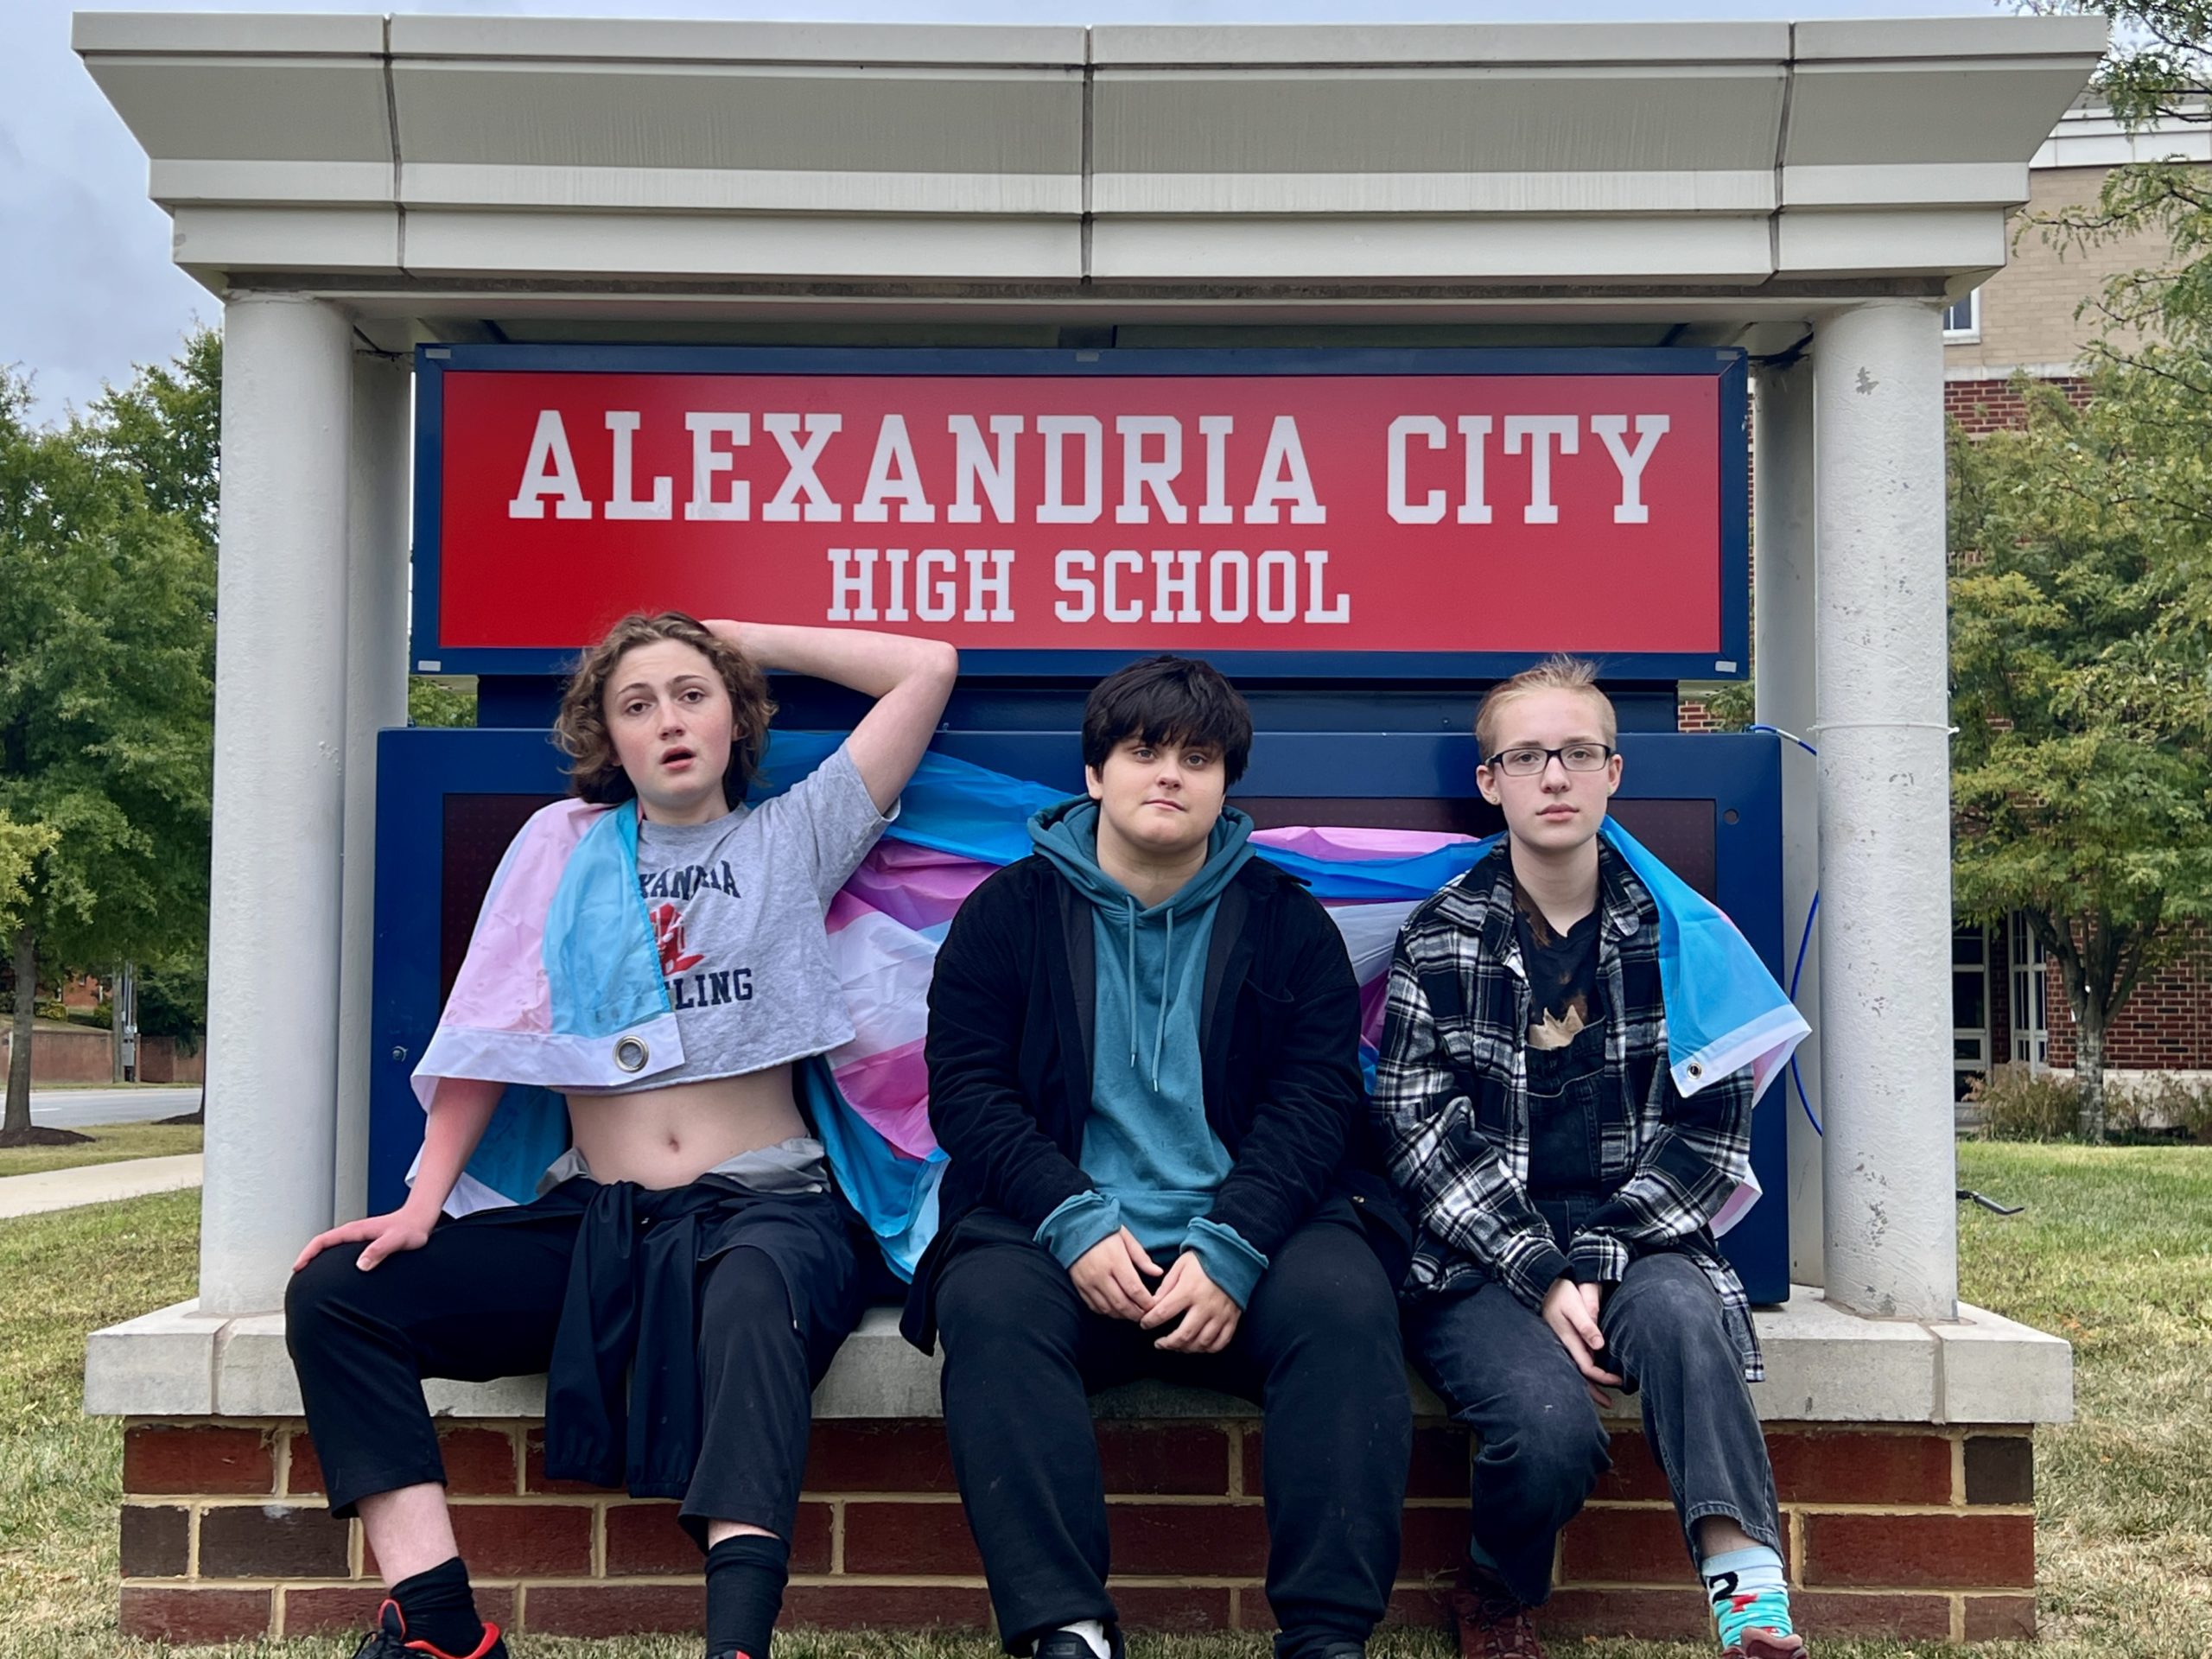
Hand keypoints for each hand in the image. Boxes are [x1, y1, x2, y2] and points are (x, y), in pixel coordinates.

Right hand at [292, 1206, 436, 1273]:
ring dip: (316, 1259)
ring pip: (329, 1247)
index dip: (308, 1253)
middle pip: (321, 1244)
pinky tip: (332, 1272)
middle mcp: (353, 1232)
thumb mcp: (396, 1240)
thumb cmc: (412, 1229)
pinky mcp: (363, 1242)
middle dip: (306, 1258)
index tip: (298, 1267)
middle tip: (296, 1276)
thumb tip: (361, 1265)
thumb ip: (380, 1250)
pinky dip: (329, 1259)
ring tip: (308, 1276)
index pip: (323, 1240)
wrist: (421, 1219)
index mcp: (356, 1231)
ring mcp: (357, 1237)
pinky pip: (339, 1250)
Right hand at [1070, 1227, 1161, 1320]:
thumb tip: (1158, 1273)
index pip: (1134, 1289)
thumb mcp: (1126, 1237)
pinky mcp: (1079, 1286)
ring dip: (1122, 1315)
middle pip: (1122, 1304)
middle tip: (1146, 1316)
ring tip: (1133, 1313)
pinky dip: (1107, 1312)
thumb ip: (1142, 1257)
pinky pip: (1094, 1307)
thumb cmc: (1104, 1231)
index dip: (1146, 1302)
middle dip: (1137, 1313)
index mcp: (1115, 1260)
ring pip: (1108, 1309)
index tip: (1154, 1306)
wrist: (1074, 1226)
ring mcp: (1088, 1283)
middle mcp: (1100, 1275)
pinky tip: (1116, 1309)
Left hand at [1141, 1252, 1240, 1354]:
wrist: (1233, 1255)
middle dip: (1167, 1343)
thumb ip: (1166, 1286)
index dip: (1149, 1322)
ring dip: (1185, 1348)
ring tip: (1176, 1345)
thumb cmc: (1203, 1259)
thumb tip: (1153, 1304)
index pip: (1163, 1312)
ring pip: (1201, 1343)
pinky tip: (1197, 1345)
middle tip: (1159, 1343)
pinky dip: (1207, 1349)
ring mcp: (1220, 1314)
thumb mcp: (1181, 1265)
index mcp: (1189, 1289)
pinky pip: (1220, 1342)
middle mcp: (1205, 1305)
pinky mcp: (1232, 1318)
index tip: (1144, 1324)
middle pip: (1183, 1335)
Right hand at [1541, 1277, 1621, 1406]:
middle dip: (1594, 1391)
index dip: (1603, 1377)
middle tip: (1609, 1403)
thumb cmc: (1559, 1293)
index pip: (1587, 1367)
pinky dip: (1582, 1372)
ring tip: (1600, 1398)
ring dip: (1588, 1385)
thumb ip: (1586, 1325)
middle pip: (1579, 1375)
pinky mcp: (1560, 1339)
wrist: (1540, 1284)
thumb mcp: (1574, 1306)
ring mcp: (1560, 1344)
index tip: (1619, 1381)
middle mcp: (1563, 1346)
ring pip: (1574, 1371)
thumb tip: (1600, 1345)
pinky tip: (1586, 1375)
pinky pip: (1572, 1362)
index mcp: (1568, 1340)